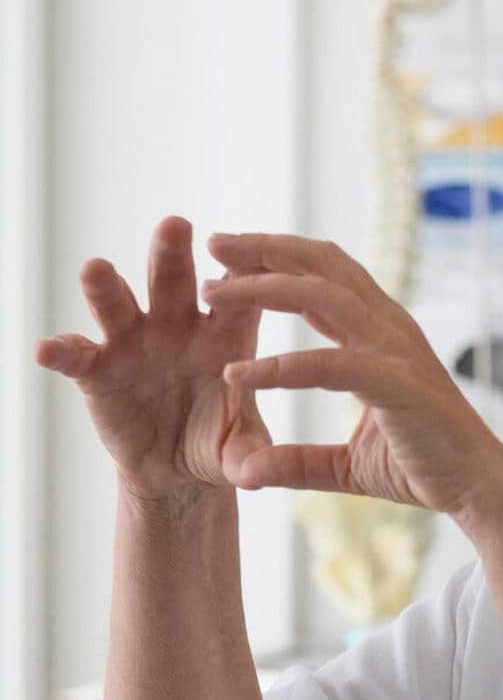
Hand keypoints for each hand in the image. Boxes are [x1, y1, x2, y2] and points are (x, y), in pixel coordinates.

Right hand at [33, 215, 273, 500]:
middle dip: (174, 254)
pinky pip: (77, 356)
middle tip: (176, 224)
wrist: (177, 470)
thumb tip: (257, 475)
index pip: (240, 297)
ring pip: (120, 305)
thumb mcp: (239, 450)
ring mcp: (135, 343)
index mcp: (227, 336)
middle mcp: (179, 327)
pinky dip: (62, 350)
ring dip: (108, 287)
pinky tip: (49, 350)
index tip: (244, 260)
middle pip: (176, 282)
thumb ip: (250, 455)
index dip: (244, 277)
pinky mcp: (98, 370)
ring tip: (95, 268)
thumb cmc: (219, 443)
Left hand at [200, 231, 502, 517]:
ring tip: (213, 292)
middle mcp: (390, 330)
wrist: (480, 491)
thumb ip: (299, 461)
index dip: (278, 257)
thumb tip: (249, 472)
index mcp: (383, 334)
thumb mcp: (347, 465)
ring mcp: (397, 352)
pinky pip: (329, 364)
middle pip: (323, 266)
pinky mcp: (398, 385)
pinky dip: (280, 367)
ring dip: (263, 288)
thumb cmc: (425, 468)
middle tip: (213, 242)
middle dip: (265, 249)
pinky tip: (238, 375)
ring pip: (323, 296)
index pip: (327, 275)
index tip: (227, 255)